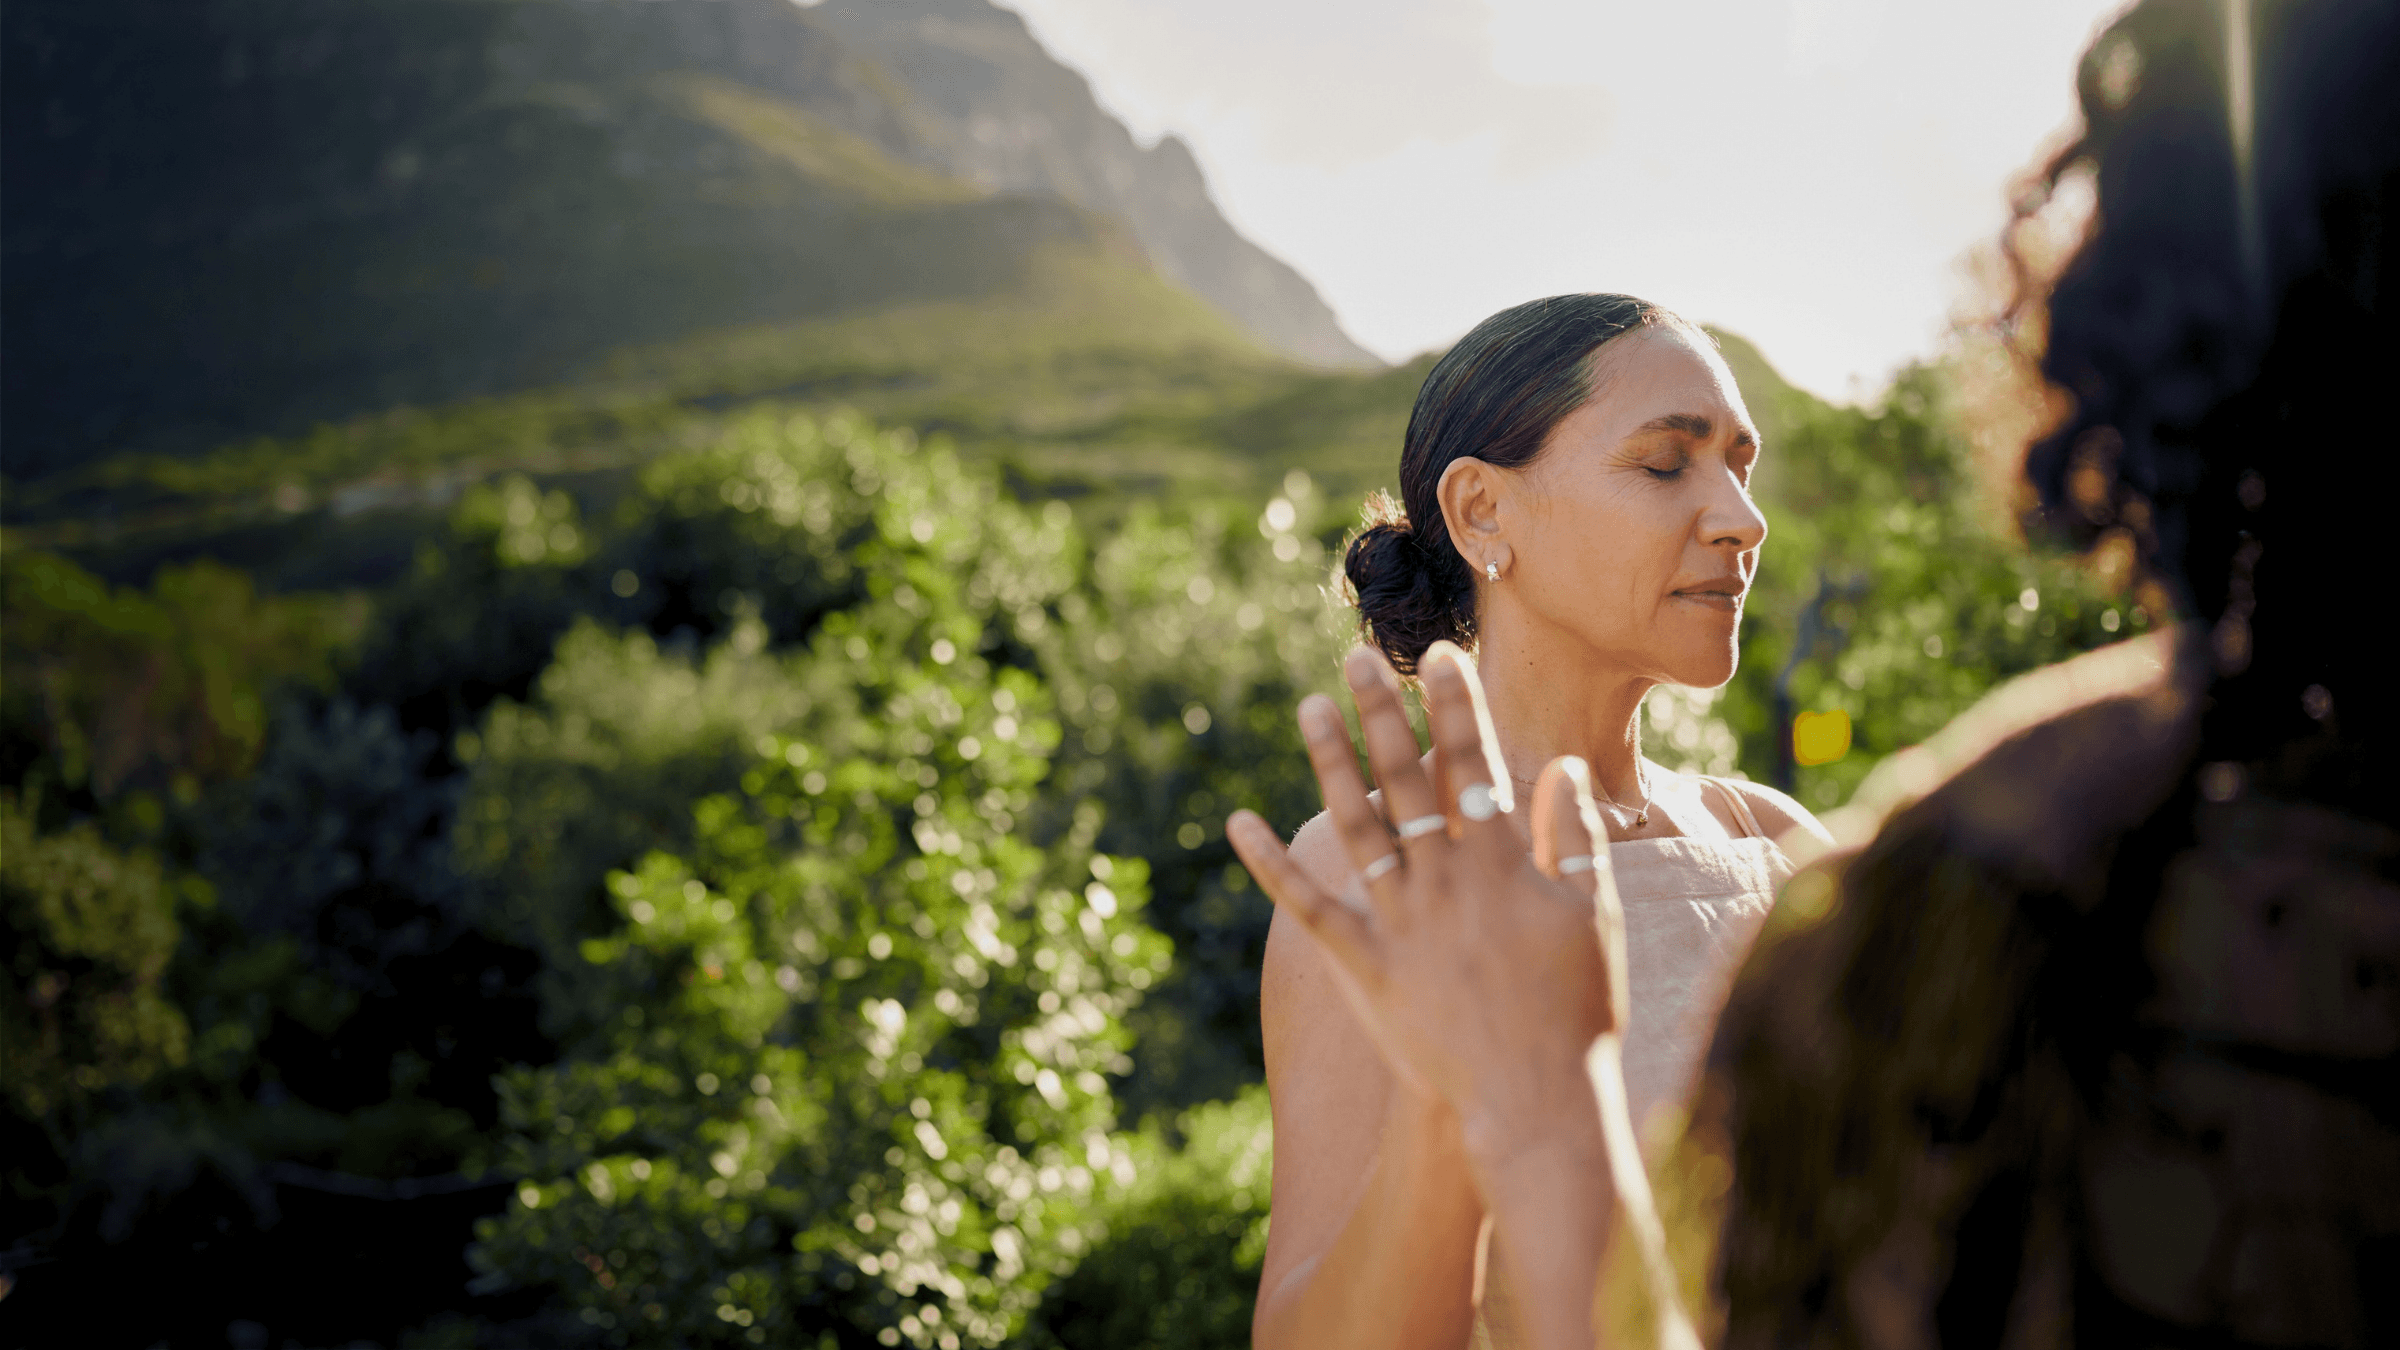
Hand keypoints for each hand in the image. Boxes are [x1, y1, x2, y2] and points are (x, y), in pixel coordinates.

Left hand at [1228, 642, 1627, 1162]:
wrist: (1535, 1101)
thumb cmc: (1576, 1009)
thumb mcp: (1592, 914)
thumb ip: (1576, 837)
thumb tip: (1565, 767)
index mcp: (1502, 864)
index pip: (1474, 765)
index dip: (1456, 706)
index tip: (1438, 656)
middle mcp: (1445, 882)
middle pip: (1405, 780)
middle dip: (1381, 712)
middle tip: (1356, 659)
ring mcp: (1399, 922)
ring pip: (1357, 825)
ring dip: (1330, 761)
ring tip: (1308, 707)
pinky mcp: (1363, 965)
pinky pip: (1307, 907)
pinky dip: (1271, 864)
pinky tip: (1238, 823)